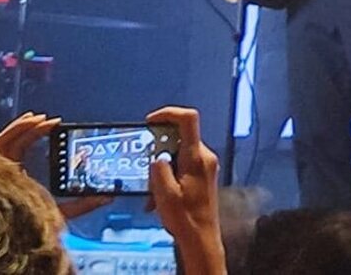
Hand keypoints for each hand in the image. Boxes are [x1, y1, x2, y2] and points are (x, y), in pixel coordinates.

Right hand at [0, 112, 115, 219]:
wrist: (11, 240)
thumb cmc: (29, 230)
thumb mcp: (62, 214)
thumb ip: (83, 205)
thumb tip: (108, 196)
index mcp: (16, 181)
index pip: (26, 154)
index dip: (39, 139)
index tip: (59, 129)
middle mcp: (4, 174)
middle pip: (17, 145)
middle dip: (35, 130)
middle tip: (54, 122)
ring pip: (7, 142)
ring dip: (26, 127)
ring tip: (44, 118)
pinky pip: (0, 143)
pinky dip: (15, 129)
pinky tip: (32, 120)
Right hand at [145, 106, 225, 274]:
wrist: (201, 236)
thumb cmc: (186, 218)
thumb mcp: (164, 195)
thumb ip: (159, 171)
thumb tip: (157, 158)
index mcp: (196, 157)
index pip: (189, 119)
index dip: (168, 113)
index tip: (150, 121)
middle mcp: (204, 157)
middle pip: (179, 137)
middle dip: (157, 150)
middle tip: (145, 168)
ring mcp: (205, 165)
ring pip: (178, 154)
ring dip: (161, 168)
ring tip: (151, 191)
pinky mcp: (202, 174)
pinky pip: (182, 166)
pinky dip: (167, 176)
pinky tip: (158, 197)